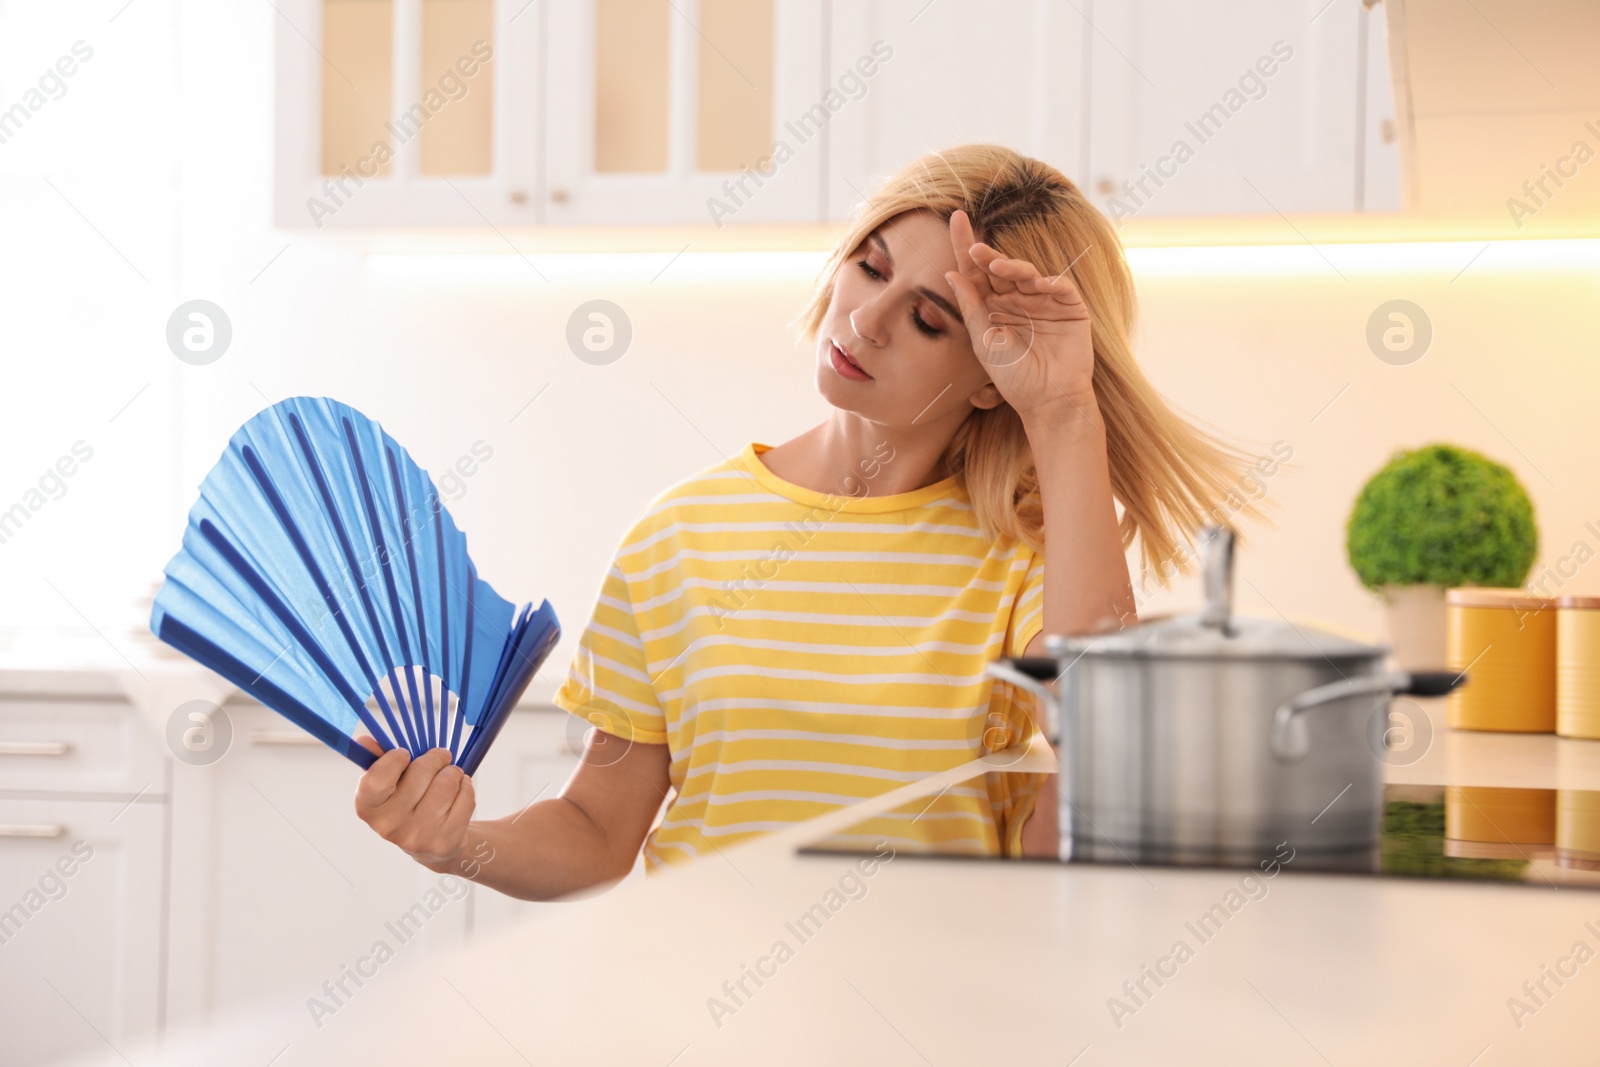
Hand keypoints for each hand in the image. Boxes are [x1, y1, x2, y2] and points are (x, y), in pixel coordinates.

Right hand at [353, 736, 475, 872]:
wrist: (433, 846)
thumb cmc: (408, 805)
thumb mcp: (389, 785)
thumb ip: (377, 760)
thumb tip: (363, 739)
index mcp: (369, 808)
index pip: (377, 777)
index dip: (394, 759)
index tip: (405, 754)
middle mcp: (389, 825)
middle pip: (422, 770)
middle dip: (436, 758)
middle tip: (441, 757)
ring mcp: (418, 835)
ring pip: (447, 781)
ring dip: (453, 772)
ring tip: (450, 776)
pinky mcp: (445, 840)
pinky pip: (465, 796)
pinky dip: (466, 787)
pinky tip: (458, 793)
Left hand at [943, 208, 1095, 418]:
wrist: (1047, 402)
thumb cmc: (1014, 377)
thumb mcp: (985, 341)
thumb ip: (971, 308)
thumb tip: (952, 274)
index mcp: (994, 307)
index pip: (977, 273)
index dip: (965, 247)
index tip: (956, 220)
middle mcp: (1018, 300)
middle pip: (1000, 269)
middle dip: (987, 255)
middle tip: (974, 245)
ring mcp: (1044, 302)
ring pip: (1028, 274)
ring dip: (1013, 267)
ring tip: (997, 266)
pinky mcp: (1070, 309)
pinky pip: (1061, 287)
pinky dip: (1051, 282)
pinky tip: (1038, 283)